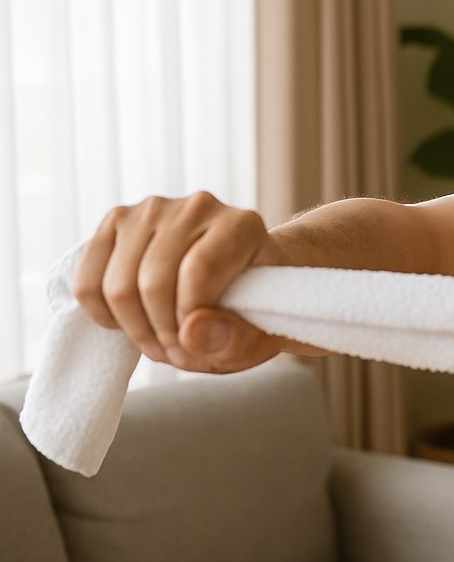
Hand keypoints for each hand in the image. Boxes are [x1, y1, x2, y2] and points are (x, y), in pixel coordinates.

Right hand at [71, 192, 323, 372]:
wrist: (238, 279)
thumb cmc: (252, 308)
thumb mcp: (258, 334)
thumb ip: (234, 337)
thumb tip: (190, 334)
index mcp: (240, 225)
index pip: (197, 272)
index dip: (188, 321)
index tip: (195, 351)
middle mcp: (197, 207)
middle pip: (153, 281)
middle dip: (160, 333)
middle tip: (177, 355)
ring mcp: (152, 209)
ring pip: (117, 285)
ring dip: (134, 329)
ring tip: (159, 344)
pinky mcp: (116, 222)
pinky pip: (87, 280)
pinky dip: (103, 314)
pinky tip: (130, 324)